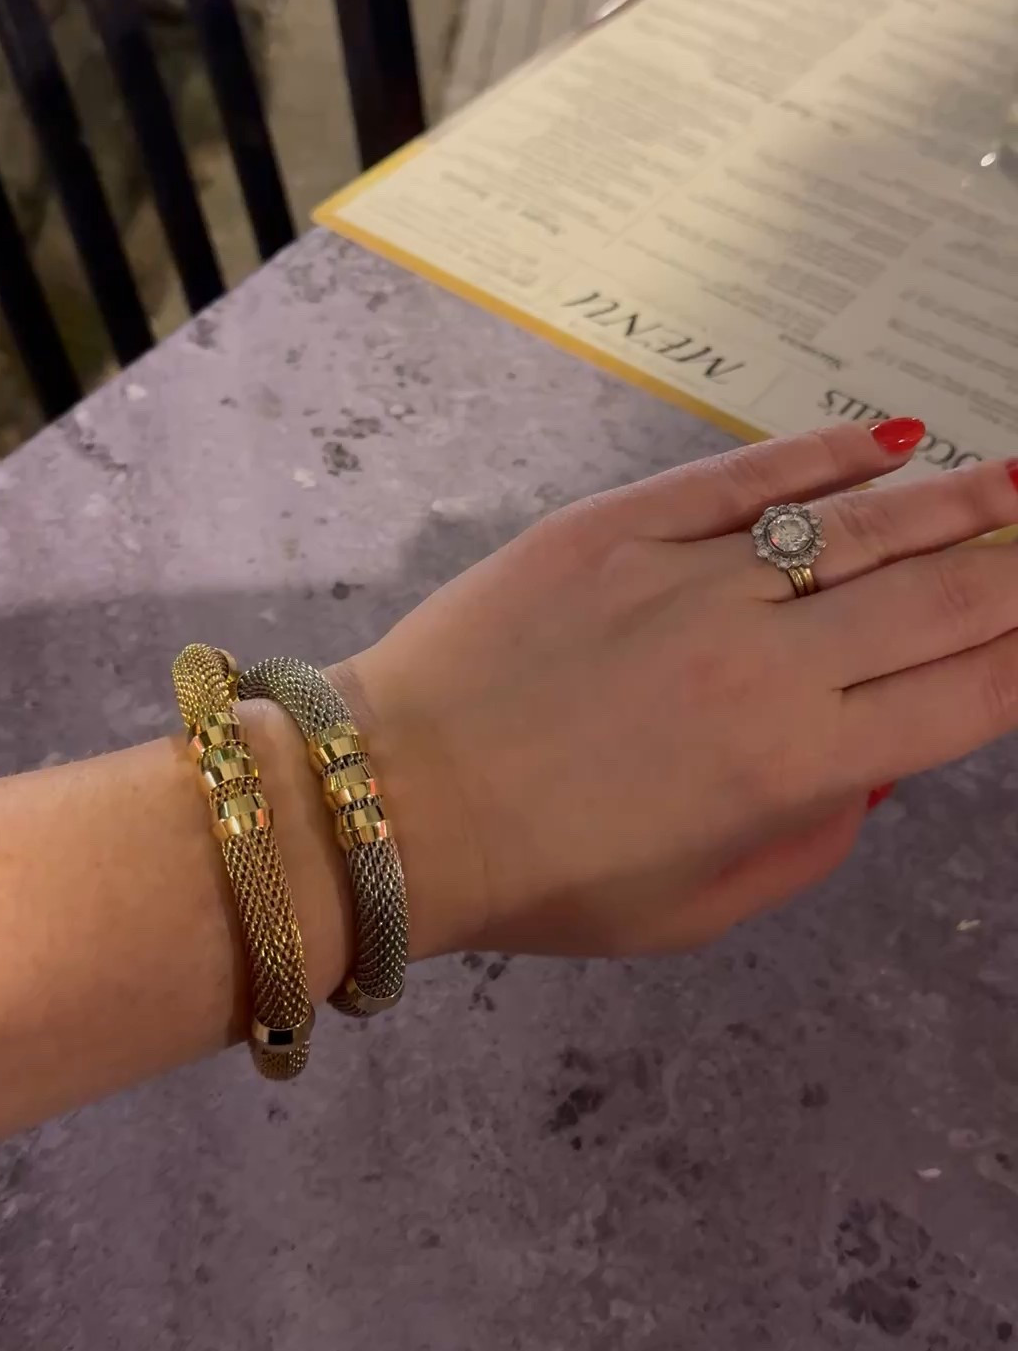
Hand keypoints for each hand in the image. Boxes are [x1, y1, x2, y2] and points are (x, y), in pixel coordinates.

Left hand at [340, 420, 1017, 962]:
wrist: (394, 798)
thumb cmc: (545, 879)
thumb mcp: (698, 910)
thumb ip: (811, 844)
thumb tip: (881, 765)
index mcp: (795, 768)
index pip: (962, 697)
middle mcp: (769, 664)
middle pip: (938, 600)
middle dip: (1017, 570)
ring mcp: (696, 580)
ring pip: (863, 526)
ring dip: (961, 502)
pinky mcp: (625, 525)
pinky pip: (749, 477)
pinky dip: (827, 454)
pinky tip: (893, 439)